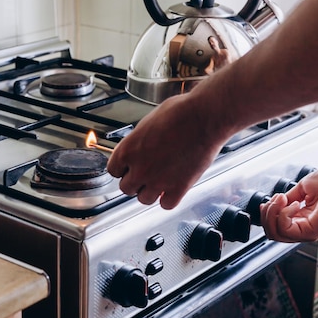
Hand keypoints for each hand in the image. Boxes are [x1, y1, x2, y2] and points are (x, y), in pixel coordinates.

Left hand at [107, 93, 230, 208]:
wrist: (204, 117)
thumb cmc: (180, 113)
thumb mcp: (148, 122)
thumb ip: (139, 140)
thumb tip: (139, 146)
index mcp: (128, 150)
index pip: (113, 171)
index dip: (123, 169)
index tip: (129, 167)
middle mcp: (140, 168)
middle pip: (126, 188)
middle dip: (135, 181)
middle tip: (144, 174)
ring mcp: (159, 181)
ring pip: (144, 199)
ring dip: (150, 192)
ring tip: (158, 182)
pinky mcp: (179, 188)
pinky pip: (167, 205)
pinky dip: (168, 200)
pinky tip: (171, 190)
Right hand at [260, 168, 317, 241]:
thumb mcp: (302, 189)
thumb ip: (288, 199)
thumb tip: (276, 203)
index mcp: (302, 220)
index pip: (275, 227)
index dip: (267, 213)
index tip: (272, 199)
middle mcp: (304, 229)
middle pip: (271, 233)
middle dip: (267, 214)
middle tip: (276, 199)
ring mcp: (308, 233)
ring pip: (275, 234)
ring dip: (273, 213)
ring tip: (283, 200)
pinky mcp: (312, 232)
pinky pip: (286, 230)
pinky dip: (283, 214)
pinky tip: (293, 203)